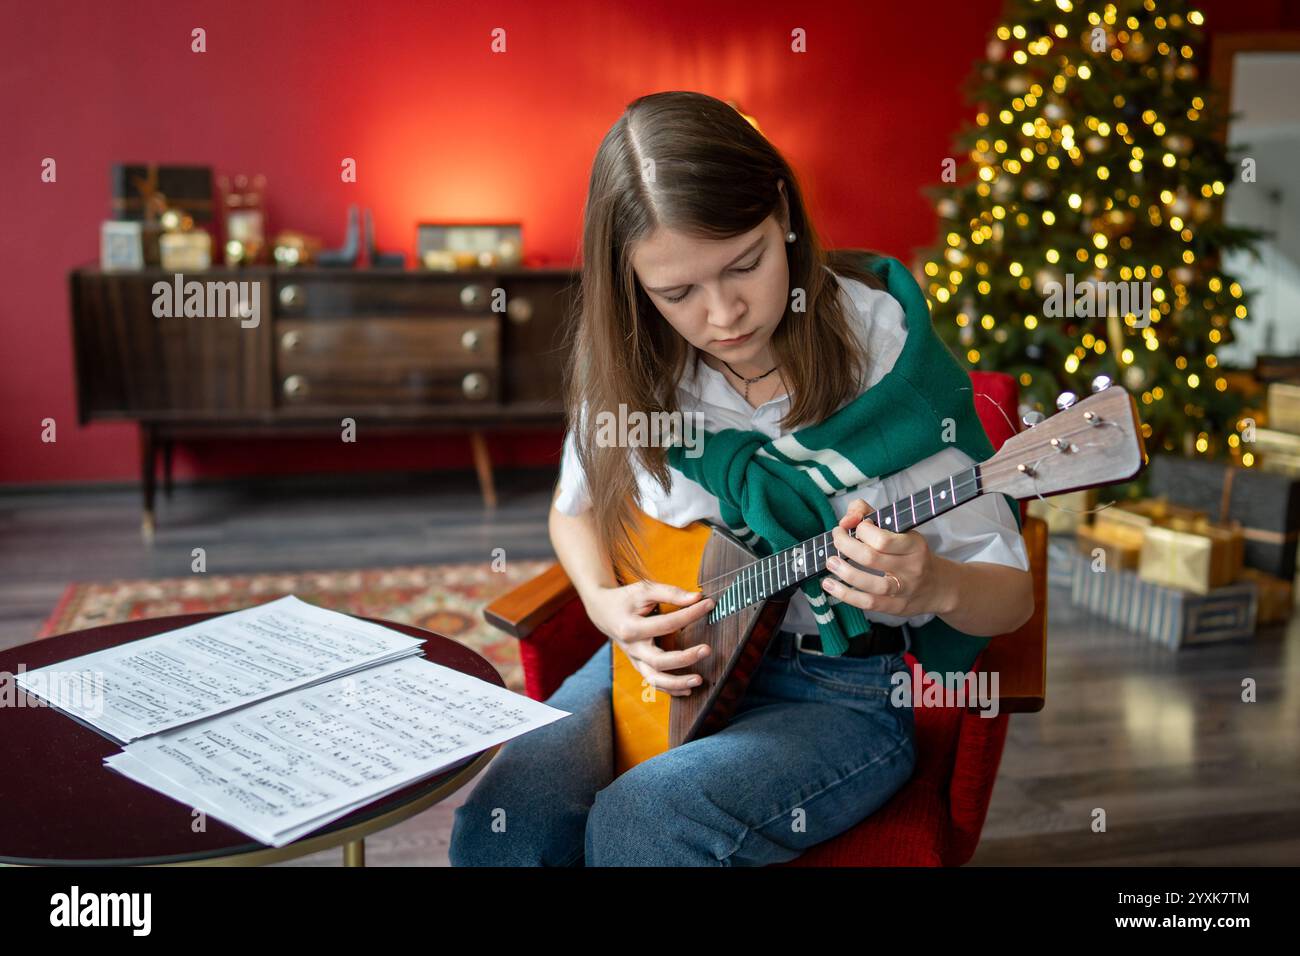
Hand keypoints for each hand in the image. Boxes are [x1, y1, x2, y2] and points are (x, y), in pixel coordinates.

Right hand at [583, 580, 714, 696]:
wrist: (603, 612)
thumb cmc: (625, 599)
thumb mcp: (644, 590)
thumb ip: (670, 593)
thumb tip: (697, 598)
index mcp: (631, 628)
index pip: (666, 624)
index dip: (690, 614)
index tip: (709, 605)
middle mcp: (632, 648)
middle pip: (659, 661)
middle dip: (685, 658)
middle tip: (707, 649)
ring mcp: (635, 660)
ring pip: (654, 679)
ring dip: (677, 683)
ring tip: (699, 680)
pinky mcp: (639, 666)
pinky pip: (654, 682)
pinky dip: (671, 689)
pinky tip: (688, 689)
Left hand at [820, 499, 953, 617]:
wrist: (938, 586)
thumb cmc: (911, 552)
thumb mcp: (899, 528)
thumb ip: (869, 514)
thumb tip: (847, 519)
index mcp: (914, 545)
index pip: (882, 539)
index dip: (861, 530)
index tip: (854, 525)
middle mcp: (911, 568)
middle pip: (871, 558)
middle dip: (845, 546)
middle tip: (836, 538)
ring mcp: (903, 590)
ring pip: (870, 584)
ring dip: (844, 572)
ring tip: (830, 562)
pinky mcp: (895, 607)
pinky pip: (867, 603)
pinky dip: (845, 595)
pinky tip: (829, 585)